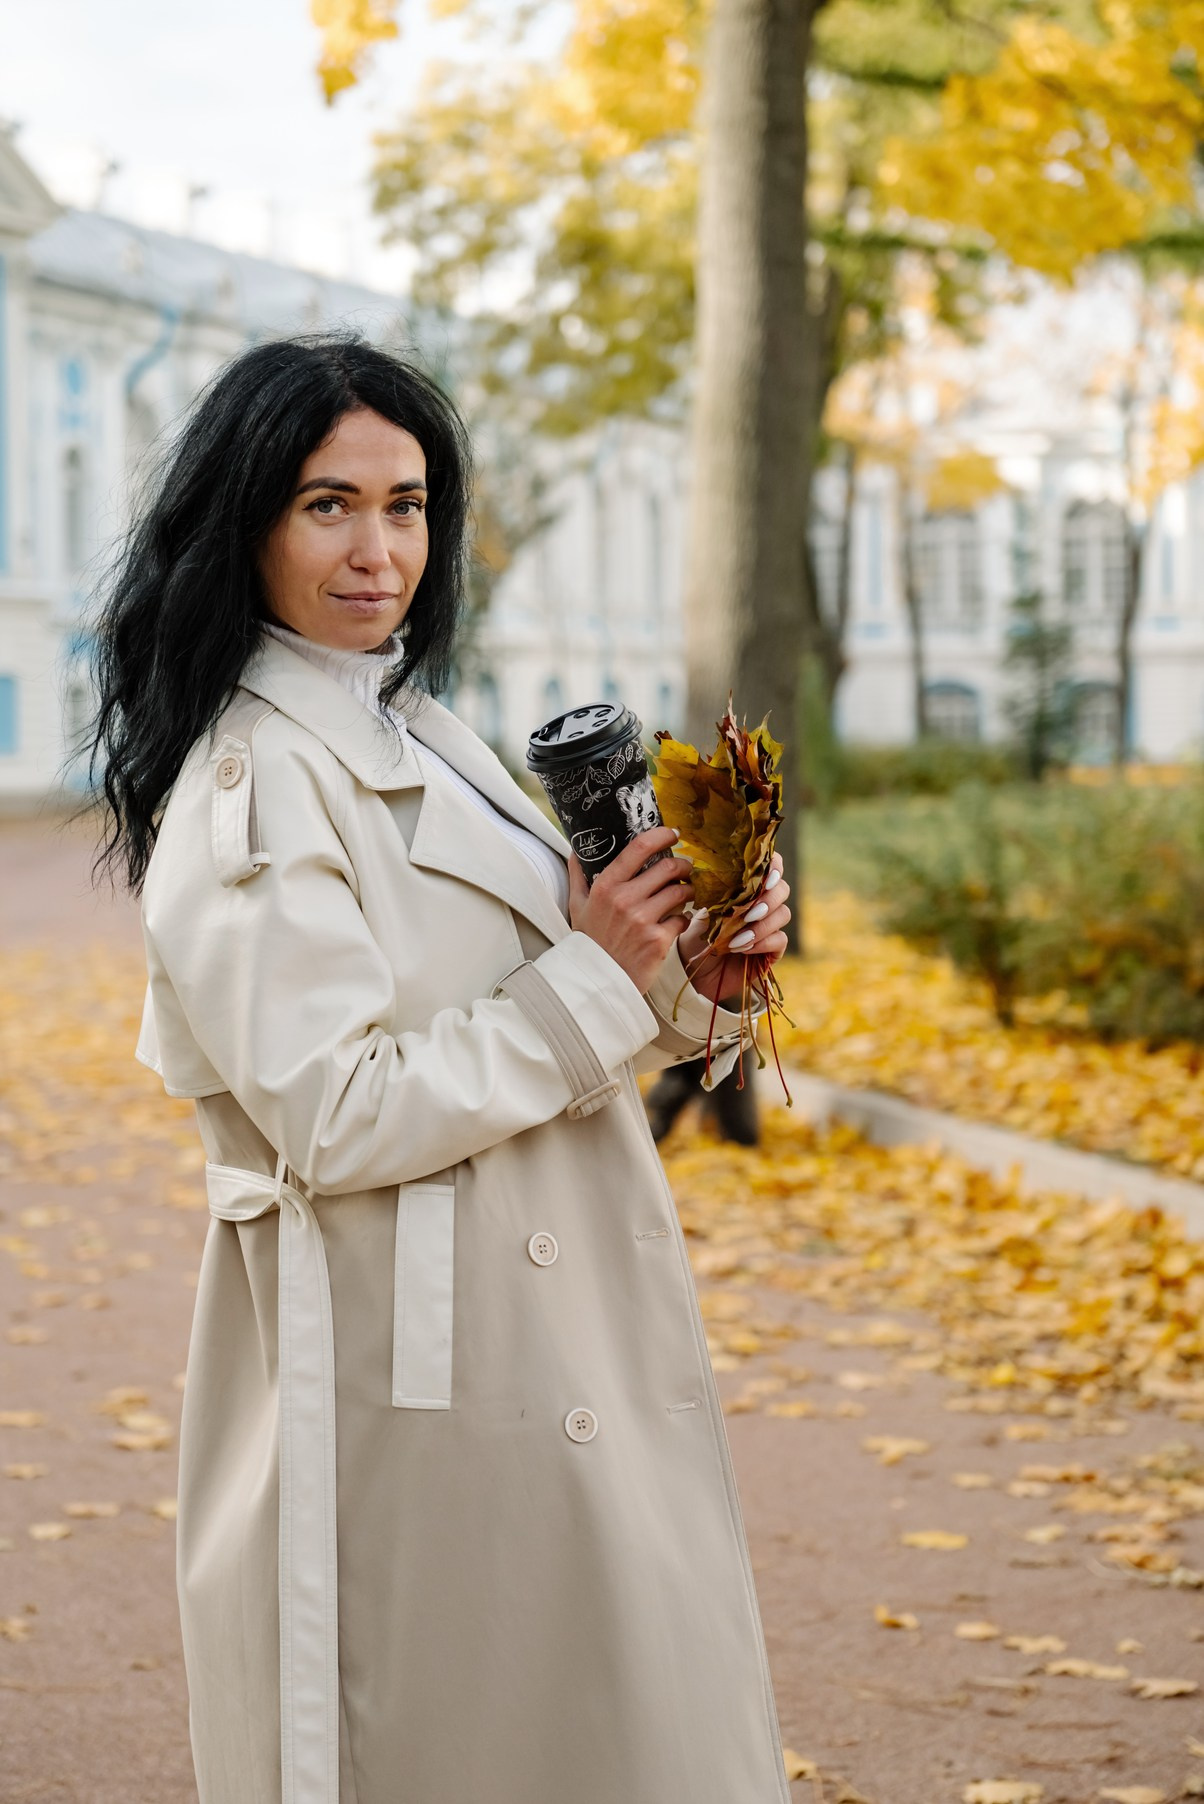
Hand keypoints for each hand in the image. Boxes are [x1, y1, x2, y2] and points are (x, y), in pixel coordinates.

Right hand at [567, 826, 695, 993]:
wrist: (598, 981)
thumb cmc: (589, 942)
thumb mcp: (577, 906)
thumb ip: (578, 875)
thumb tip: (576, 850)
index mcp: (606, 886)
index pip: (639, 848)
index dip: (662, 835)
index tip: (673, 834)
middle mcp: (625, 900)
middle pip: (668, 868)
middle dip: (683, 866)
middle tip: (685, 869)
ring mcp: (643, 920)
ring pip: (681, 892)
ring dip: (688, 891)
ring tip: (685, 894)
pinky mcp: (658, 940)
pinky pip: (683, 919)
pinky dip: (684, 918)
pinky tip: (678, 920)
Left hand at [675, 852, 790, 1006]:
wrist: (693, 969)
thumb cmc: (696, 935)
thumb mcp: (704, 909)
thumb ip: (721, 890)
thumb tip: (728, 873)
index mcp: (748, 887)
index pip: (772, 866)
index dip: (774, 867)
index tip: (764, 878)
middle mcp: (763, 903)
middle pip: (783, 889)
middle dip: (767, 900)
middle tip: (748, 913)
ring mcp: (770, 926)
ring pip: (783, 914)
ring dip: (761, 924)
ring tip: (738, 936)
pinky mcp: (773, 950)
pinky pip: (780, 939)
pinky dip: (763, 942)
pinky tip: (743, 948)